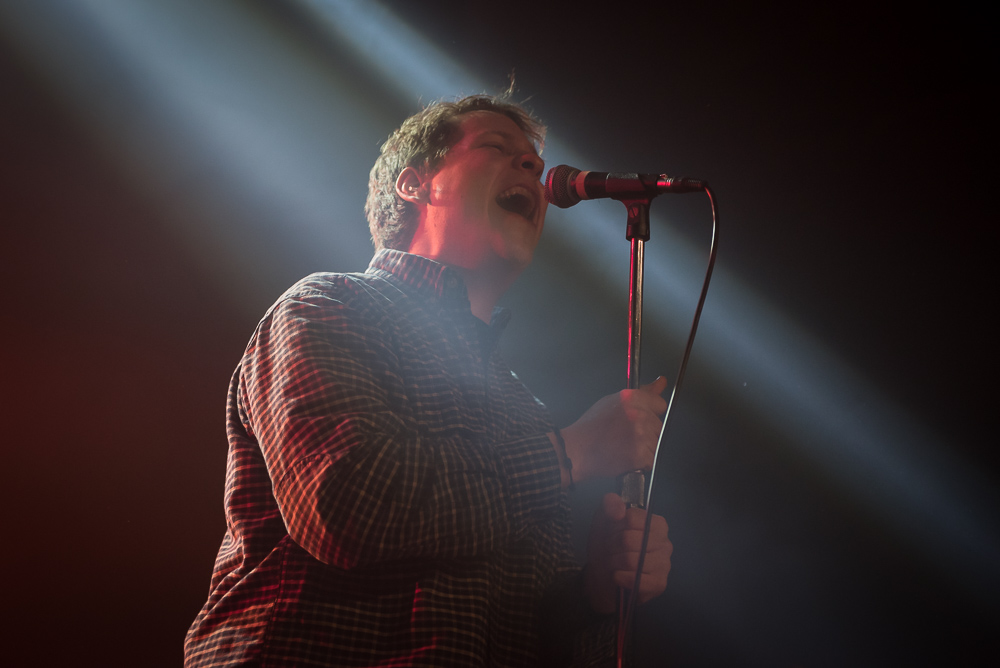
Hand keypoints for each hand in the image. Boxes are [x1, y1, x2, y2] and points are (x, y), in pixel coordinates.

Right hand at [560, 376, 667, 482]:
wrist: (577, 450)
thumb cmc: (591, 427)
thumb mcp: (613, 402)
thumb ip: (642, 393)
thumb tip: (661, 382)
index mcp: (632, 398)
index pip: (660, 404)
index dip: (651, 413)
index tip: (640, 419)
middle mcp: (638, 415)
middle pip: (659, 425)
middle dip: (648, 432)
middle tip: (627, 436)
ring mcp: (641, 436)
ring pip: (657, 443)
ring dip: (646, 448)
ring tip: (626, 447)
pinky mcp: (641, 456)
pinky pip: (652, 460)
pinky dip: (642, 462)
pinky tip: (627, 457)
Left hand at [584, 493, 671, 613]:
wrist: (602, 575)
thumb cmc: (607, 545)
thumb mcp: (603, 520)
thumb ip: (610, 504)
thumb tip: (620, 509)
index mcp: (656, 523)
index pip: (631, 518)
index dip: (614, 526)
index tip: (612, 533)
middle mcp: (665, 542)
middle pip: (628, 539)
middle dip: (612, 546)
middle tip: (611, 550)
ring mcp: (665, 564)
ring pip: (630, 560)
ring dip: (613, 562)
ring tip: (614, 563)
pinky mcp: (659, 584)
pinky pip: (635, 579)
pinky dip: (620, 577)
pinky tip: (618, 576)